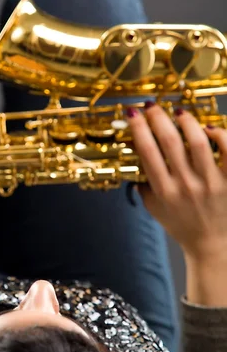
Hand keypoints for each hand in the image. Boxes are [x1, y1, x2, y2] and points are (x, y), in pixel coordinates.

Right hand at [127, 104, 226, 261]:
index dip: (139, 128)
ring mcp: (210, 183)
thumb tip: (134, 164)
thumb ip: (144, 187)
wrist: (211, 245)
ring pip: (199, 143)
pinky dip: (220, 135)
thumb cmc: (181, 226)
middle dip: (158, 118)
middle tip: (153, 106)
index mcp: (164, 191)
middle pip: (170, 142)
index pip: (147, 152)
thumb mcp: (154, 209)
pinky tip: (209, 129)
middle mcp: (186, 186)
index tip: (134, 114)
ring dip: (187, 122)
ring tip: (179, 113)